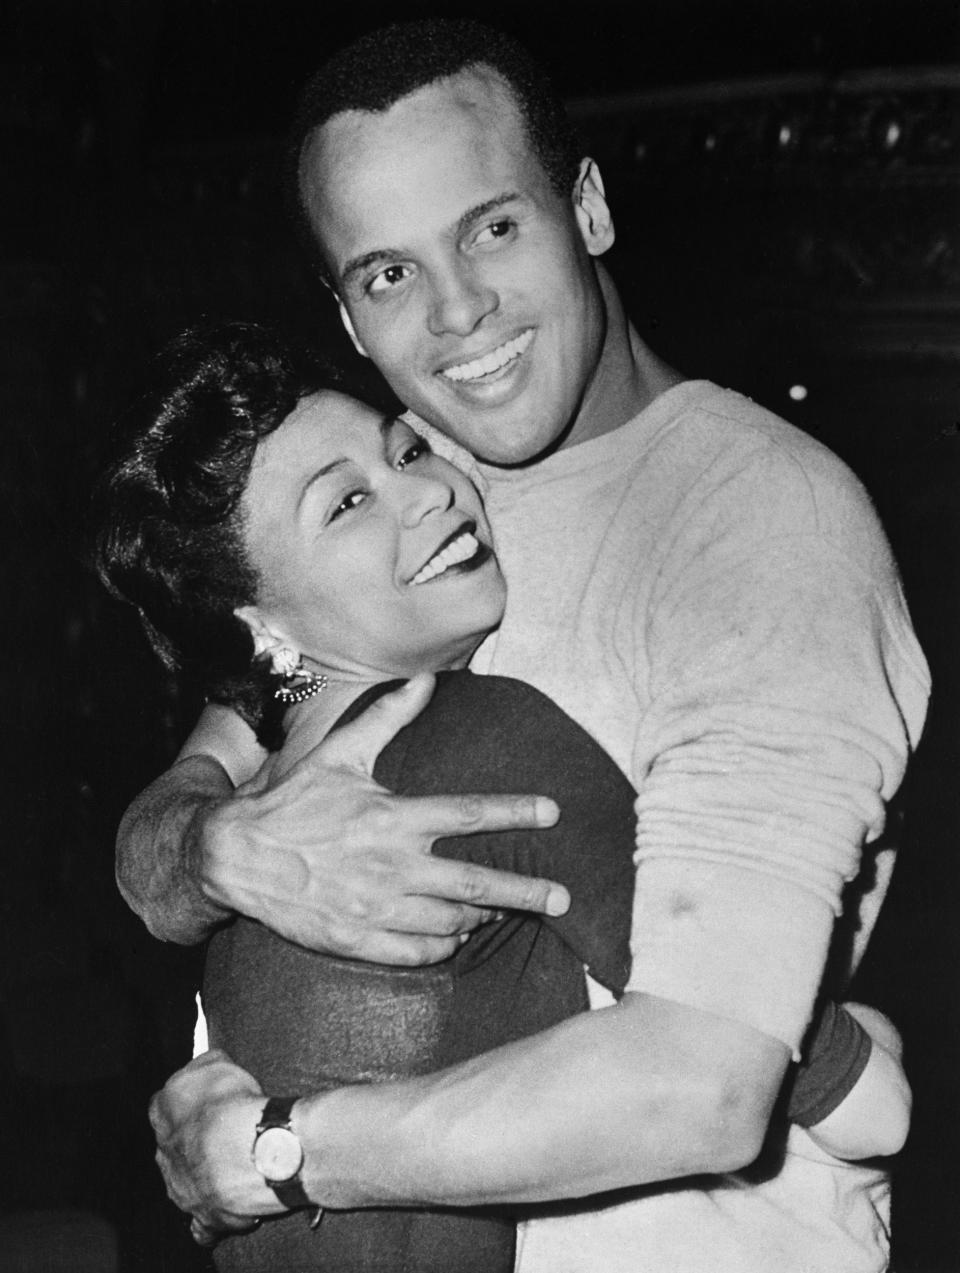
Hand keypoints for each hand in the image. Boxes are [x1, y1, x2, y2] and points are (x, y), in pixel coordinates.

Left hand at [149, 1050, 275, 1240]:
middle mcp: (164, 1152)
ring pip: (186, 1181)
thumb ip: (207, 1064)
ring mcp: (181, 1187)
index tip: (207, 1100)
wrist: (245, 1150)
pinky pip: (202, 1225)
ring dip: (203, 1174)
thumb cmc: (230, 1103)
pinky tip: (222, 1210)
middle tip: (224, 1132)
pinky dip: (209, 1221)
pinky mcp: (202, 1215)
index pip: (165, 1105)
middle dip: (193, 1140)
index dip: (188, 1102)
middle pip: (174, 1145)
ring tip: (232, 1165)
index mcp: (162, 1113)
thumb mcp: (218, 1063)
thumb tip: (207, 1062)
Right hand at [199, 674, 568, 962]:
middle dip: (527, 892)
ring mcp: (376, 909)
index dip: (516, 811)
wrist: (236, 856)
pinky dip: (444, 948)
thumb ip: (389, 718)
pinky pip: (417, 954)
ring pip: (451, 923)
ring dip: (483, 919)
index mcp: (393, 818)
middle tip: (564, 899)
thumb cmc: (293, 802)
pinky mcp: (357, 942)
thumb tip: (426, 680)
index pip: (470, 814)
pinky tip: (455, 938)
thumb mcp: (340, 753)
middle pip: (476, 884)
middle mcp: (392, 867)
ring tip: (503, 912)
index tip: (554, 812)